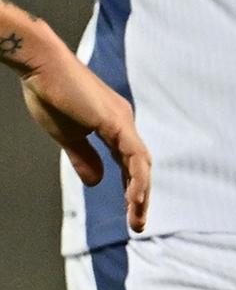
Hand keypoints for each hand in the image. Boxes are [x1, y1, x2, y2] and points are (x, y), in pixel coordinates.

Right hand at [5, 12, 150, 233]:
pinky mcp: (115, 122)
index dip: (130, 188)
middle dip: (139, 196)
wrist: (40, 66)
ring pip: (141, 164)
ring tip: (136, 218)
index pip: (129, 163)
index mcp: (115, 126)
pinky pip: (133, 155)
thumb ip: (84, 158)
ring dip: (140, 193)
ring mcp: (123, 121)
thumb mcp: (68, 136)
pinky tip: (135, 198)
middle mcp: (125, 123)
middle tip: (137, 223)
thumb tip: (96, 182)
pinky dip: (137, 178)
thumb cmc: (50, 94)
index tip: (129, 212)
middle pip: (140, 166)